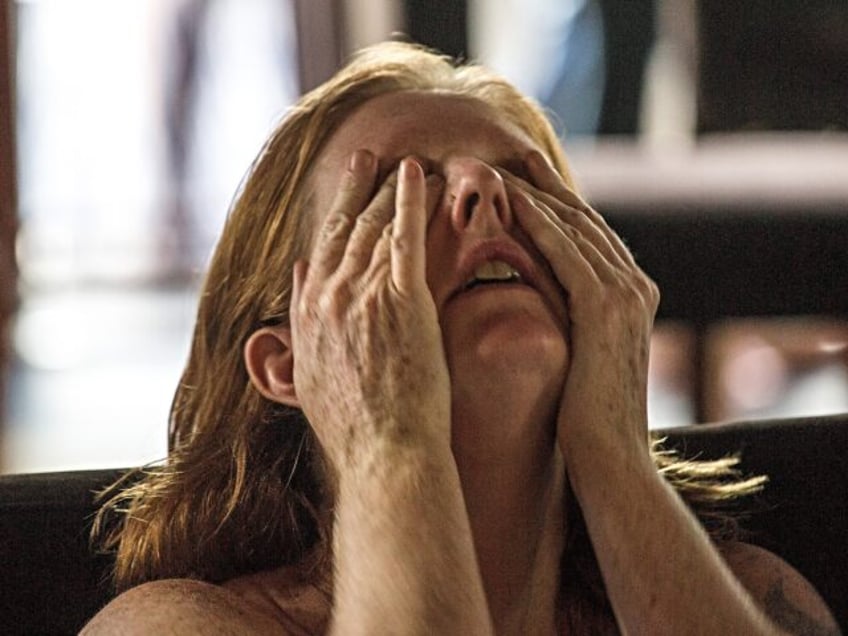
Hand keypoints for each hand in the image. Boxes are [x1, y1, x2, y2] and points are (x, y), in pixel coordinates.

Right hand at [290, 152, 449, 474]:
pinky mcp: (400, 300)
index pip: (322, 251)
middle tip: (368, 154)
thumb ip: (303, 322)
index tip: (345, 192)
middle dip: (357, 186)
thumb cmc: (356, 429)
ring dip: (391, 189)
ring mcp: (362, 296)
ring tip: (405, 161)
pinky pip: (403, 236)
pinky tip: (417, 174)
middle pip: (345, 228)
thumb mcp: (311, 377)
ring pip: (376, 226)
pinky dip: (409, 200)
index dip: (335, 217)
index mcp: (309, 315)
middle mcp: (328, 297)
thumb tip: (299, 275)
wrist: (383, 454)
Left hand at [501, 152, 658, 467]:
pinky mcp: (607, 307)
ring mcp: (626, 293)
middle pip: (581, 218)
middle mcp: (634, 286)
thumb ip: (566, 320)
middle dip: (541, 183)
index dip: (551, 200)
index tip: (518, 175)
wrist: (611, 462)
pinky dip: (537, 220)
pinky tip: (508, 197)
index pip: (585, 234)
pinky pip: (565, 250)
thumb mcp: (579, 358)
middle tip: (504, 151)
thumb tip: (535, 298)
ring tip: (494, 164)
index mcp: (630, 295)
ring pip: (573, 225)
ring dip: (532, 191)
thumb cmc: (585, 421)